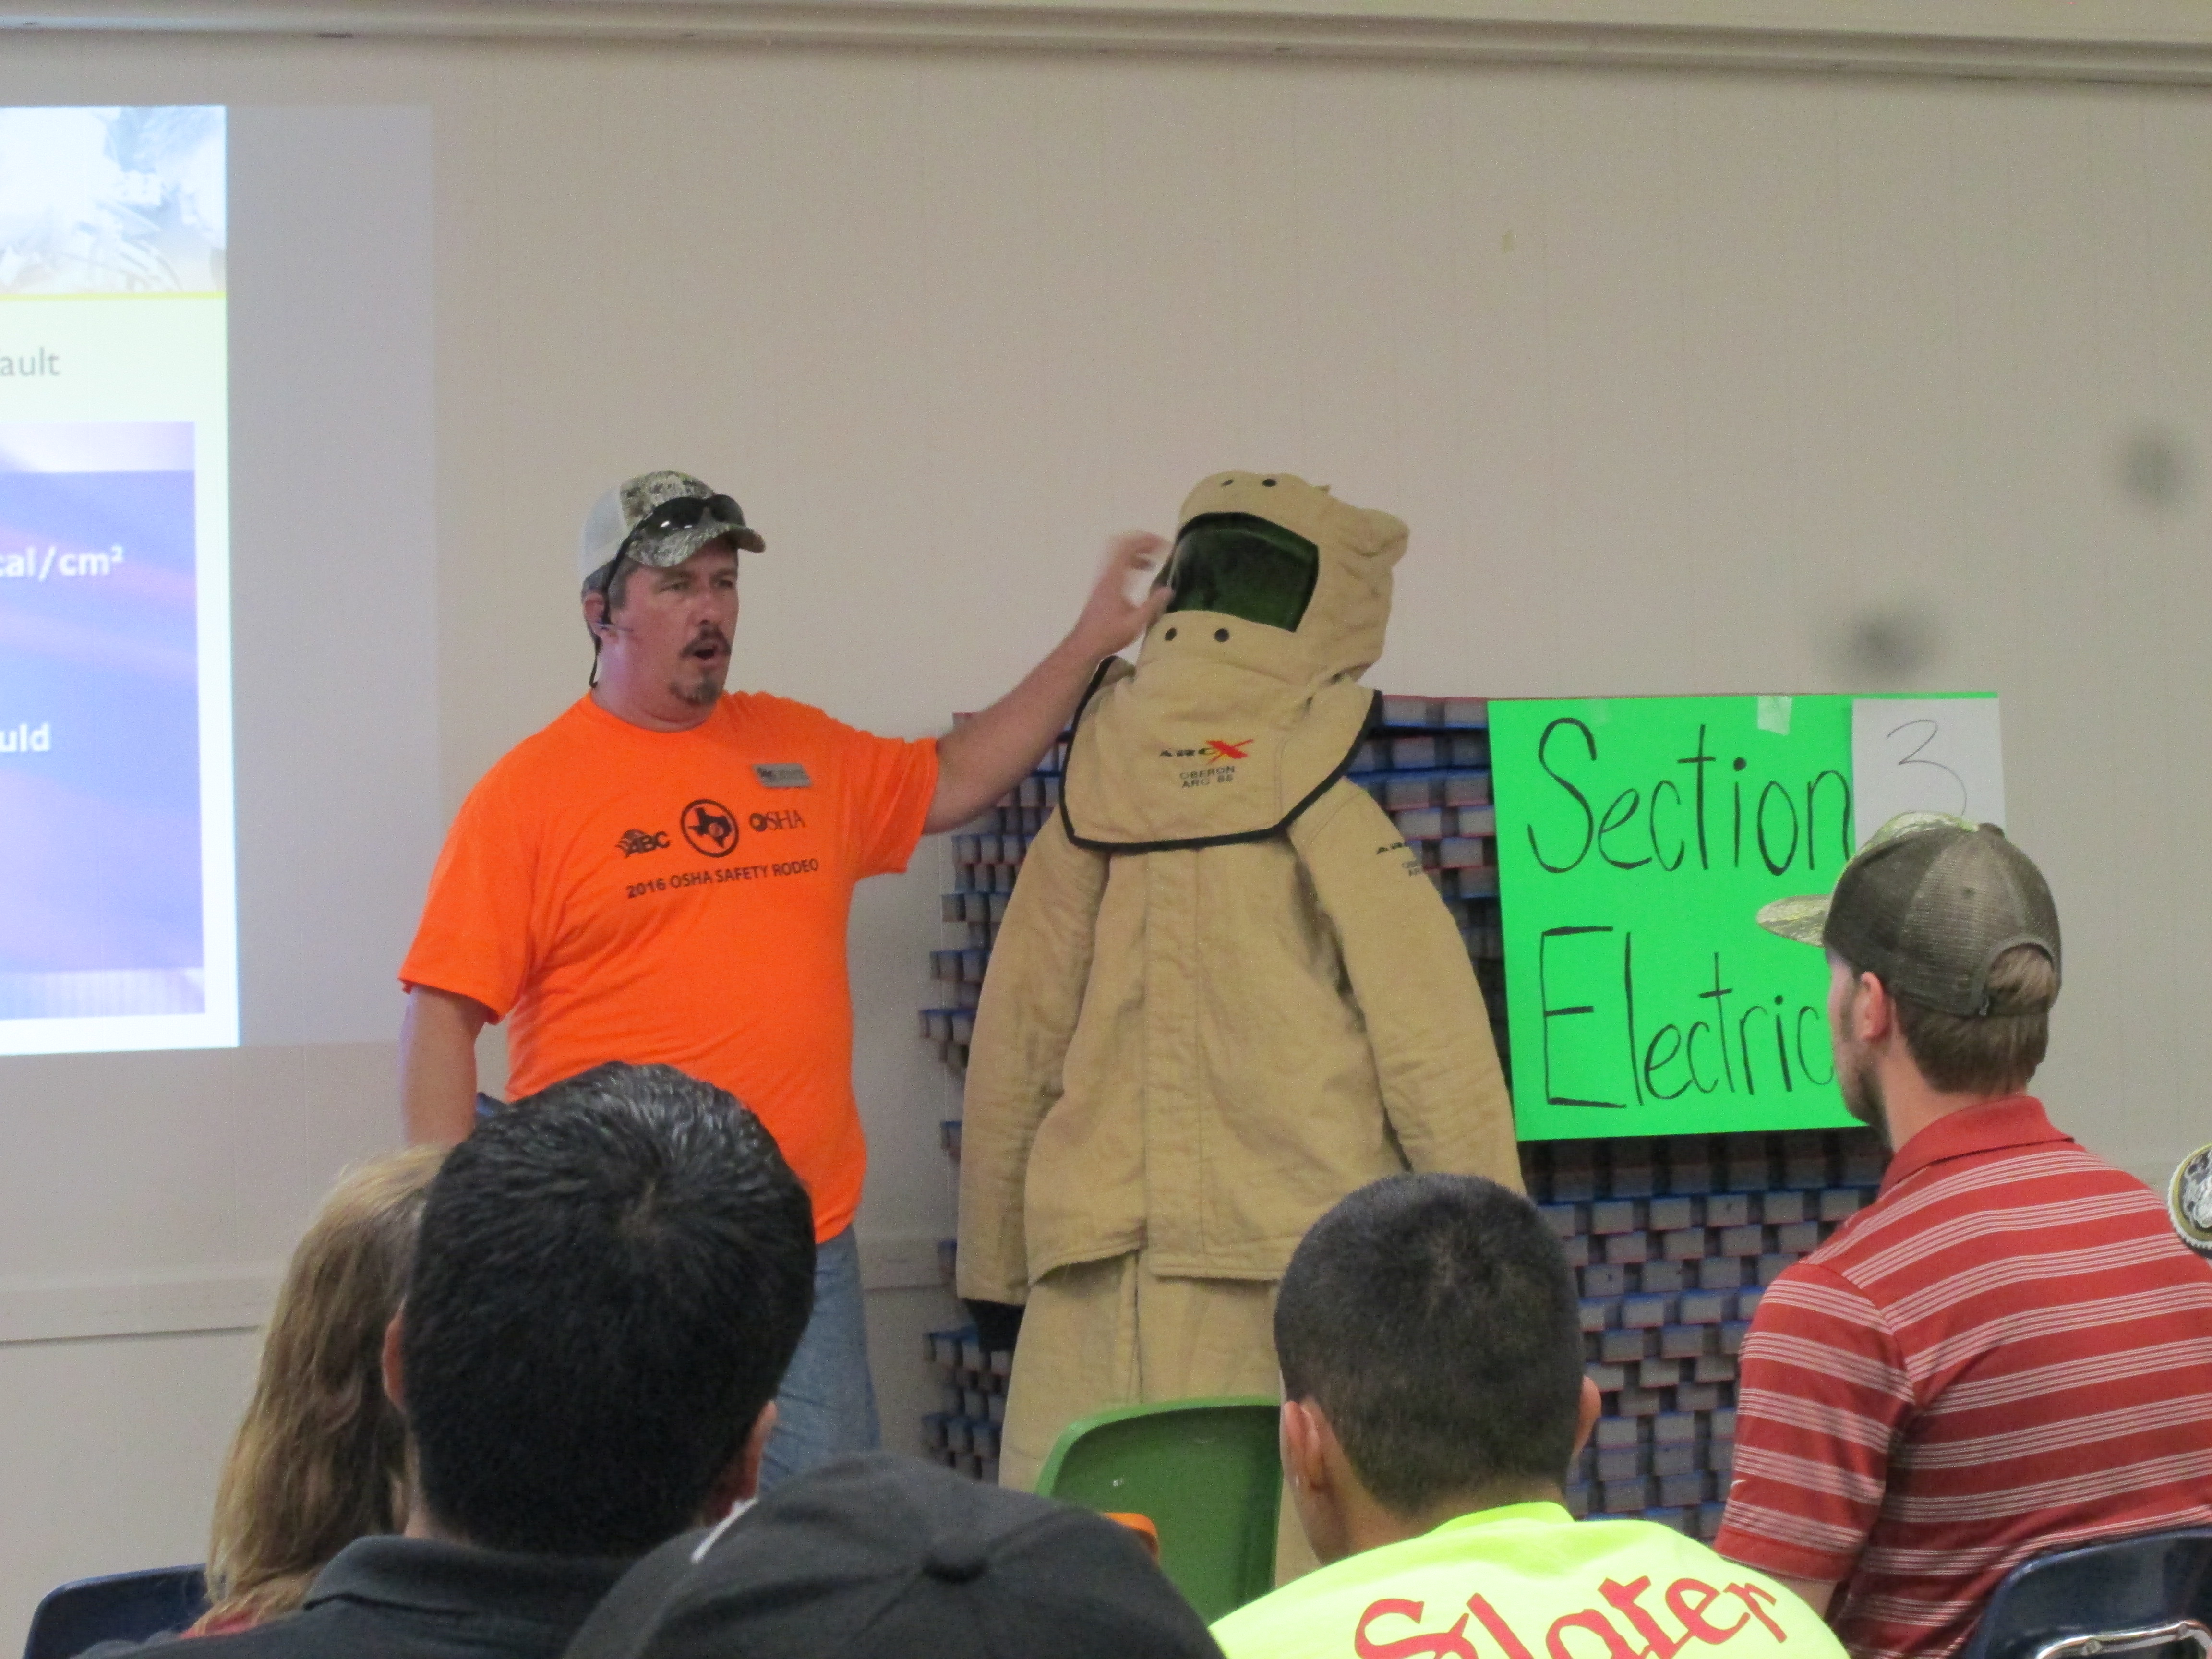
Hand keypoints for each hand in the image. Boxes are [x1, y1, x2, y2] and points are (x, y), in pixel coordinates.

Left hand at [1063, 531, 1170, 661]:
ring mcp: (1102, 578)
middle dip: (1143, 541)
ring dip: (1137, 551)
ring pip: (1118, 552)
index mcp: (1114, 579)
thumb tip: (1170, 589)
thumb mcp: (1136, 623)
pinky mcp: (1102, 585)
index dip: (1147, 541)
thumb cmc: (1109, 635)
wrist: (1084, 644)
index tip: (1165, 546)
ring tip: (1154, 560)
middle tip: (1160, 548)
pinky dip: (1131, 560)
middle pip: (1122, 543)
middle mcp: (1106, 574)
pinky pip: (1116, 562)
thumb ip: (1153, 605)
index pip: (1129, 547)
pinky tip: (1142, 571)